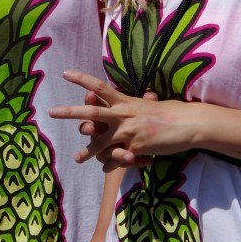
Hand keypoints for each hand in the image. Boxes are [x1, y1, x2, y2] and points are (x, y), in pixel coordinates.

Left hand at [49, 71, 201, 167]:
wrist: (188, 124)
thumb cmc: (171, 112)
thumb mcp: (148, 104)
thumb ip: (133, 104)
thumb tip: (130, 100)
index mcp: (125, 101)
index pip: (99, 87)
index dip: (82, 80)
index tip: (65, 73)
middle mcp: (123, 115)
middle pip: (91, 112)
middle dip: (69, 112)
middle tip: (52, 112)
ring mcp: (128, 132)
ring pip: (100, 143)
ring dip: (87, 151)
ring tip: (77, 158)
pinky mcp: (135, 148)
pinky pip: (117, 159)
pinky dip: (111, 165)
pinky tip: (106, 168)